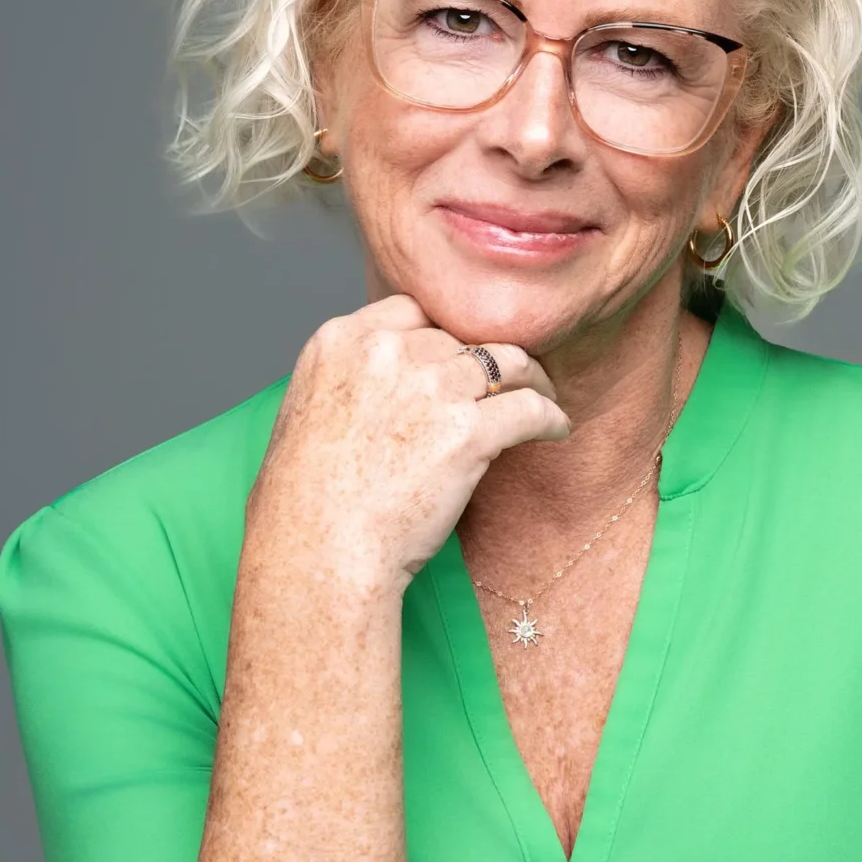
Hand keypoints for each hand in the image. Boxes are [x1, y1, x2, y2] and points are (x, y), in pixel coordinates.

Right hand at [248, 293, 569, 598]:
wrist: (319, 548)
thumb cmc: (305, 504)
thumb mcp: (305, 416)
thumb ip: (346, 385)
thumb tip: (378, 393)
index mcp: (340, 341)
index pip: (411, 312)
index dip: (439, 336)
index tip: (454, 358)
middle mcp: (387, 352)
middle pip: (458, 338)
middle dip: (482, 362)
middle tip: (506, 383)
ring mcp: (431, 387)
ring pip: (505, 361)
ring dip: (530, 377)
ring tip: (543, 395)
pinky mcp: (468, 430)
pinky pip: (529, 407)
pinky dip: (549, 416)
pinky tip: (556, 428)